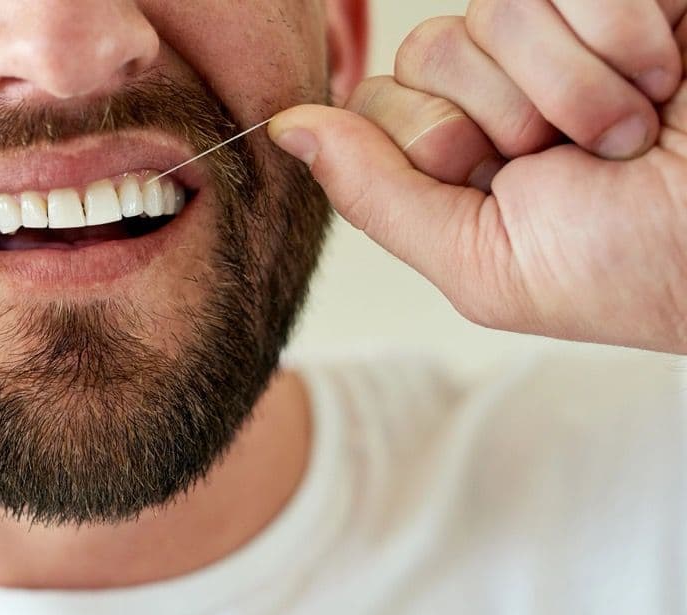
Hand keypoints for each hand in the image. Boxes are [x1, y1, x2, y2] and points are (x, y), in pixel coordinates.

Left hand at [268, 0, 686, 354]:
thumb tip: (284, 132)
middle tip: (574, 161)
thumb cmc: (632, 271)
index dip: (426, 138)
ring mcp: (568, 33)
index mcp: (462, 156)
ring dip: (571, 89)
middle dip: (501, 118)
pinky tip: (667, 76)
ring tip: (632, 133)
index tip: (493, 177)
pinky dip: (623, 34)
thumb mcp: (481, 260)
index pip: (377, 100)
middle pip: (427, 49)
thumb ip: (379, 196)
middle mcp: (507, 88)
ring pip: (492, 11)